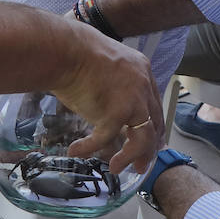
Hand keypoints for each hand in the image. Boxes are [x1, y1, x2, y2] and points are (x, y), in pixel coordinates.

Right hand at [48, 21, 162, 175]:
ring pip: (141, 139)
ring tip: (115, 168)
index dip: (152, 128)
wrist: (65, 50)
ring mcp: (133, 100)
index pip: (155, 107)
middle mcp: (144, 86)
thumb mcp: (106, 71)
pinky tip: (76, 151)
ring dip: (129, 157)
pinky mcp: (116, 112)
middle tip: (139, 166)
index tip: (149, 144)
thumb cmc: (76, 56)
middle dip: (148, 150)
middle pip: (154, 125)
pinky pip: (105, 138)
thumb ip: (115, 90)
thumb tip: (108, 113)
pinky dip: (89, 147)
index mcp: (143, 72)